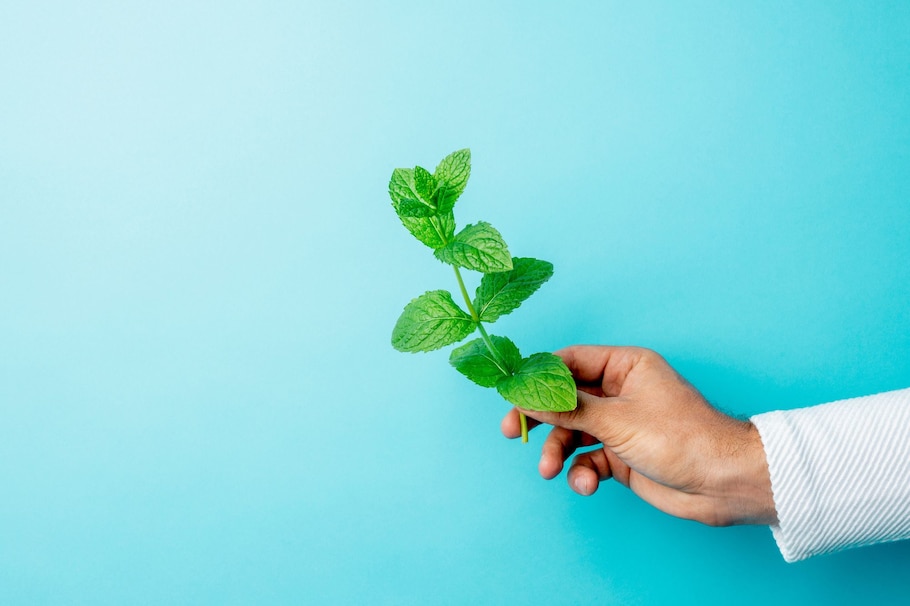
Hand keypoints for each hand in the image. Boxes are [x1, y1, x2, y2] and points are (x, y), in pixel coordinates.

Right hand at [501, 346, 776, 525]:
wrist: (723, 483)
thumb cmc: (681, 438)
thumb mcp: (616, 420)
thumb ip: (567, 407)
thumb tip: (526, 395)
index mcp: (625, 366)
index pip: (570, 362)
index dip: (538, 376)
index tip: (511, 391)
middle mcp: (621, 391)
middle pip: (565, 398)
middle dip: (541, 418)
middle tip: (514, 432)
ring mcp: (621, 424)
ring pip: (573, 432)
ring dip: (558, 451)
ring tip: (550, 470)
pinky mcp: (622, 455)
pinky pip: (588, 459)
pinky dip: (581, 472)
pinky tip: (586, 484)